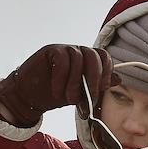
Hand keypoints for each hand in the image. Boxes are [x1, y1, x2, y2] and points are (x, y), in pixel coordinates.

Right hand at [0, 45, 120, 127]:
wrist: (28, 98)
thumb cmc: (53, 95)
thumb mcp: (79, 94)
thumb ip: (96, 86)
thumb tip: (118, 79)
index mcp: (87, 60)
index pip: (103, 57)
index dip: (106, 72)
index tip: (101, 90)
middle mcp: (77, 51)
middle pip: (94, 55)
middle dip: (94, 78)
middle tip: (89, 97)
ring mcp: (64, 49)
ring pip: (79, 59)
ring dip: (75, 83)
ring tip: (69, 99)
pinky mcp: (50, 50)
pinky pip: (62, 59)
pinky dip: (62, 78)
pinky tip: (57, 91)